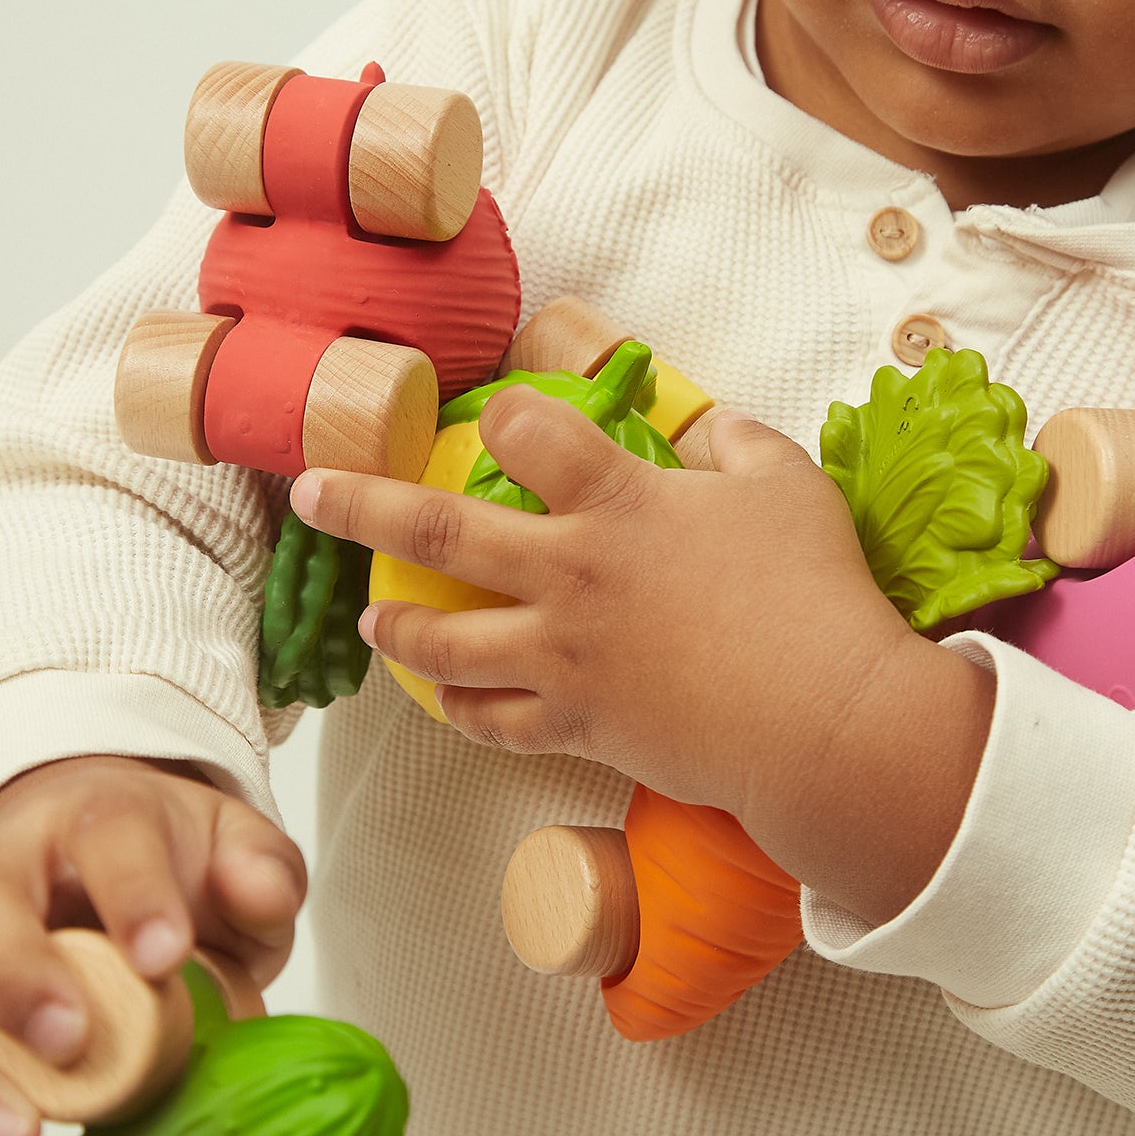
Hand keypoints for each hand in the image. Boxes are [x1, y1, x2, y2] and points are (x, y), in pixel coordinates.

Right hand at [0, 756, 305, 1135]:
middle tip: (69, 1040)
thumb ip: (260, 867)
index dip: (135, 895)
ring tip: (21, 1134)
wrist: (83, 845)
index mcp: (95, 813)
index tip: (166, 957)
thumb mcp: (230, 843)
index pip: (110, 834)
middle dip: (16, 979)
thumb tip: (261, 892)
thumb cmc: (163, 855)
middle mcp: (6, 864)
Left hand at [288, 385, 918, 819]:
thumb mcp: (786, 484)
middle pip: (437, 534)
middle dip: (361, 507)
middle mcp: (570, 574)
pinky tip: (449, 700)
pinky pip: (495, 720)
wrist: (823, 721)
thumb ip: (734, 442)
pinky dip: (464, 709)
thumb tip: (706, 421)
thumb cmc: (813, 593)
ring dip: (395, 629)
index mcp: (617, 501)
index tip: (497, 415)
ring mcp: (564, 656)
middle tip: (311, 493)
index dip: (506, 412)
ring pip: (444, 644)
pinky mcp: (577, 723)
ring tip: (370, 621)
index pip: (526, 431)